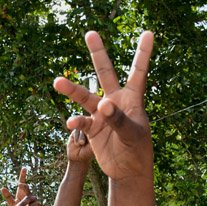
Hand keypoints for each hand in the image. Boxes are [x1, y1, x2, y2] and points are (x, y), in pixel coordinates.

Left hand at [1, 168, 41, 205]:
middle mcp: (28, 194)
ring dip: (22, 204)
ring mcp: (33, 199)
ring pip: (28, 198)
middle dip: (23, 186)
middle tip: (19, 185)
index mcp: (21, 192)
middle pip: (26, 187)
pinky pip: (32, 205)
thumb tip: (2, 188)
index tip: (24, 168)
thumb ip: (7, 197)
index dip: (23, 175)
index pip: (22, 182)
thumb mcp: (11, 204)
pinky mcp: (37, 205)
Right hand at [53, 31, 153, 181]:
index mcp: (133, 99)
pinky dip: (76, 122)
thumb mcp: (132, 134)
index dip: (143, 54)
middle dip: (98, 54)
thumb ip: (118, 119)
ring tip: (57, 82)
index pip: (138, 72)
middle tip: (90, 33)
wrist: (128, 170)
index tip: (148, 33)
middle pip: (105, 73)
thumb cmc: (137, 150)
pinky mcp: (92, 128)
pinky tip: (71, 122)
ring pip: (85, 97)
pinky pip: (82, 121)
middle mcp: (115, 102)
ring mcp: (102, 114)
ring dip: (72, 90)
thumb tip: (103, 104)